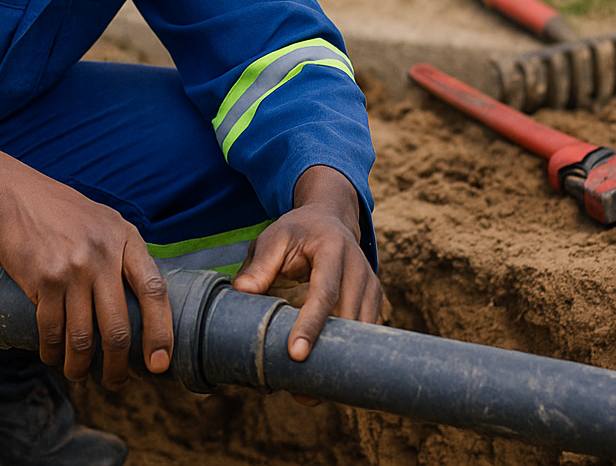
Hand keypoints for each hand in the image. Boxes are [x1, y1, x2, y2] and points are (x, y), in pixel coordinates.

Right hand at [0, 133, 172, 389]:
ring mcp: (73, 268)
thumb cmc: (62, 212)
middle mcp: (103, 255)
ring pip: (82, 336)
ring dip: (79, 366)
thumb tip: (143, 298)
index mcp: (126, 240)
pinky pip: (52, 329)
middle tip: (115, 382)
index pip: (154, 291)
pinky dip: (52, 352)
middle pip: (117, 326)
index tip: (160, 362)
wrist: (13, 194)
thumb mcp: (105, 222)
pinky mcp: (43, 279)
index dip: (161, 331)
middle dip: (117, 365)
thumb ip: (124, 253)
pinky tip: (52, 358)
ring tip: (78, 375)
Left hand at [229, 165, 379, 404]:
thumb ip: (259, 264)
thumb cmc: (297, 232)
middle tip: (301, 389)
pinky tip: (329, 380)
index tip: (295, 355)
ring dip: (340, 363)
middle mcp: (359, 268)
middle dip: (327, 353)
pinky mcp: (374, 301)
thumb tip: (241, 292)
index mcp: (332, 249)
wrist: (331, 220)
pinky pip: (366, 335)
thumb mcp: (273, 238)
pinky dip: (349, 357)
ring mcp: (371, 286)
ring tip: (312, 394)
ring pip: (362, 332)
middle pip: (347, 318)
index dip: (311, 325)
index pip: (324, 292)